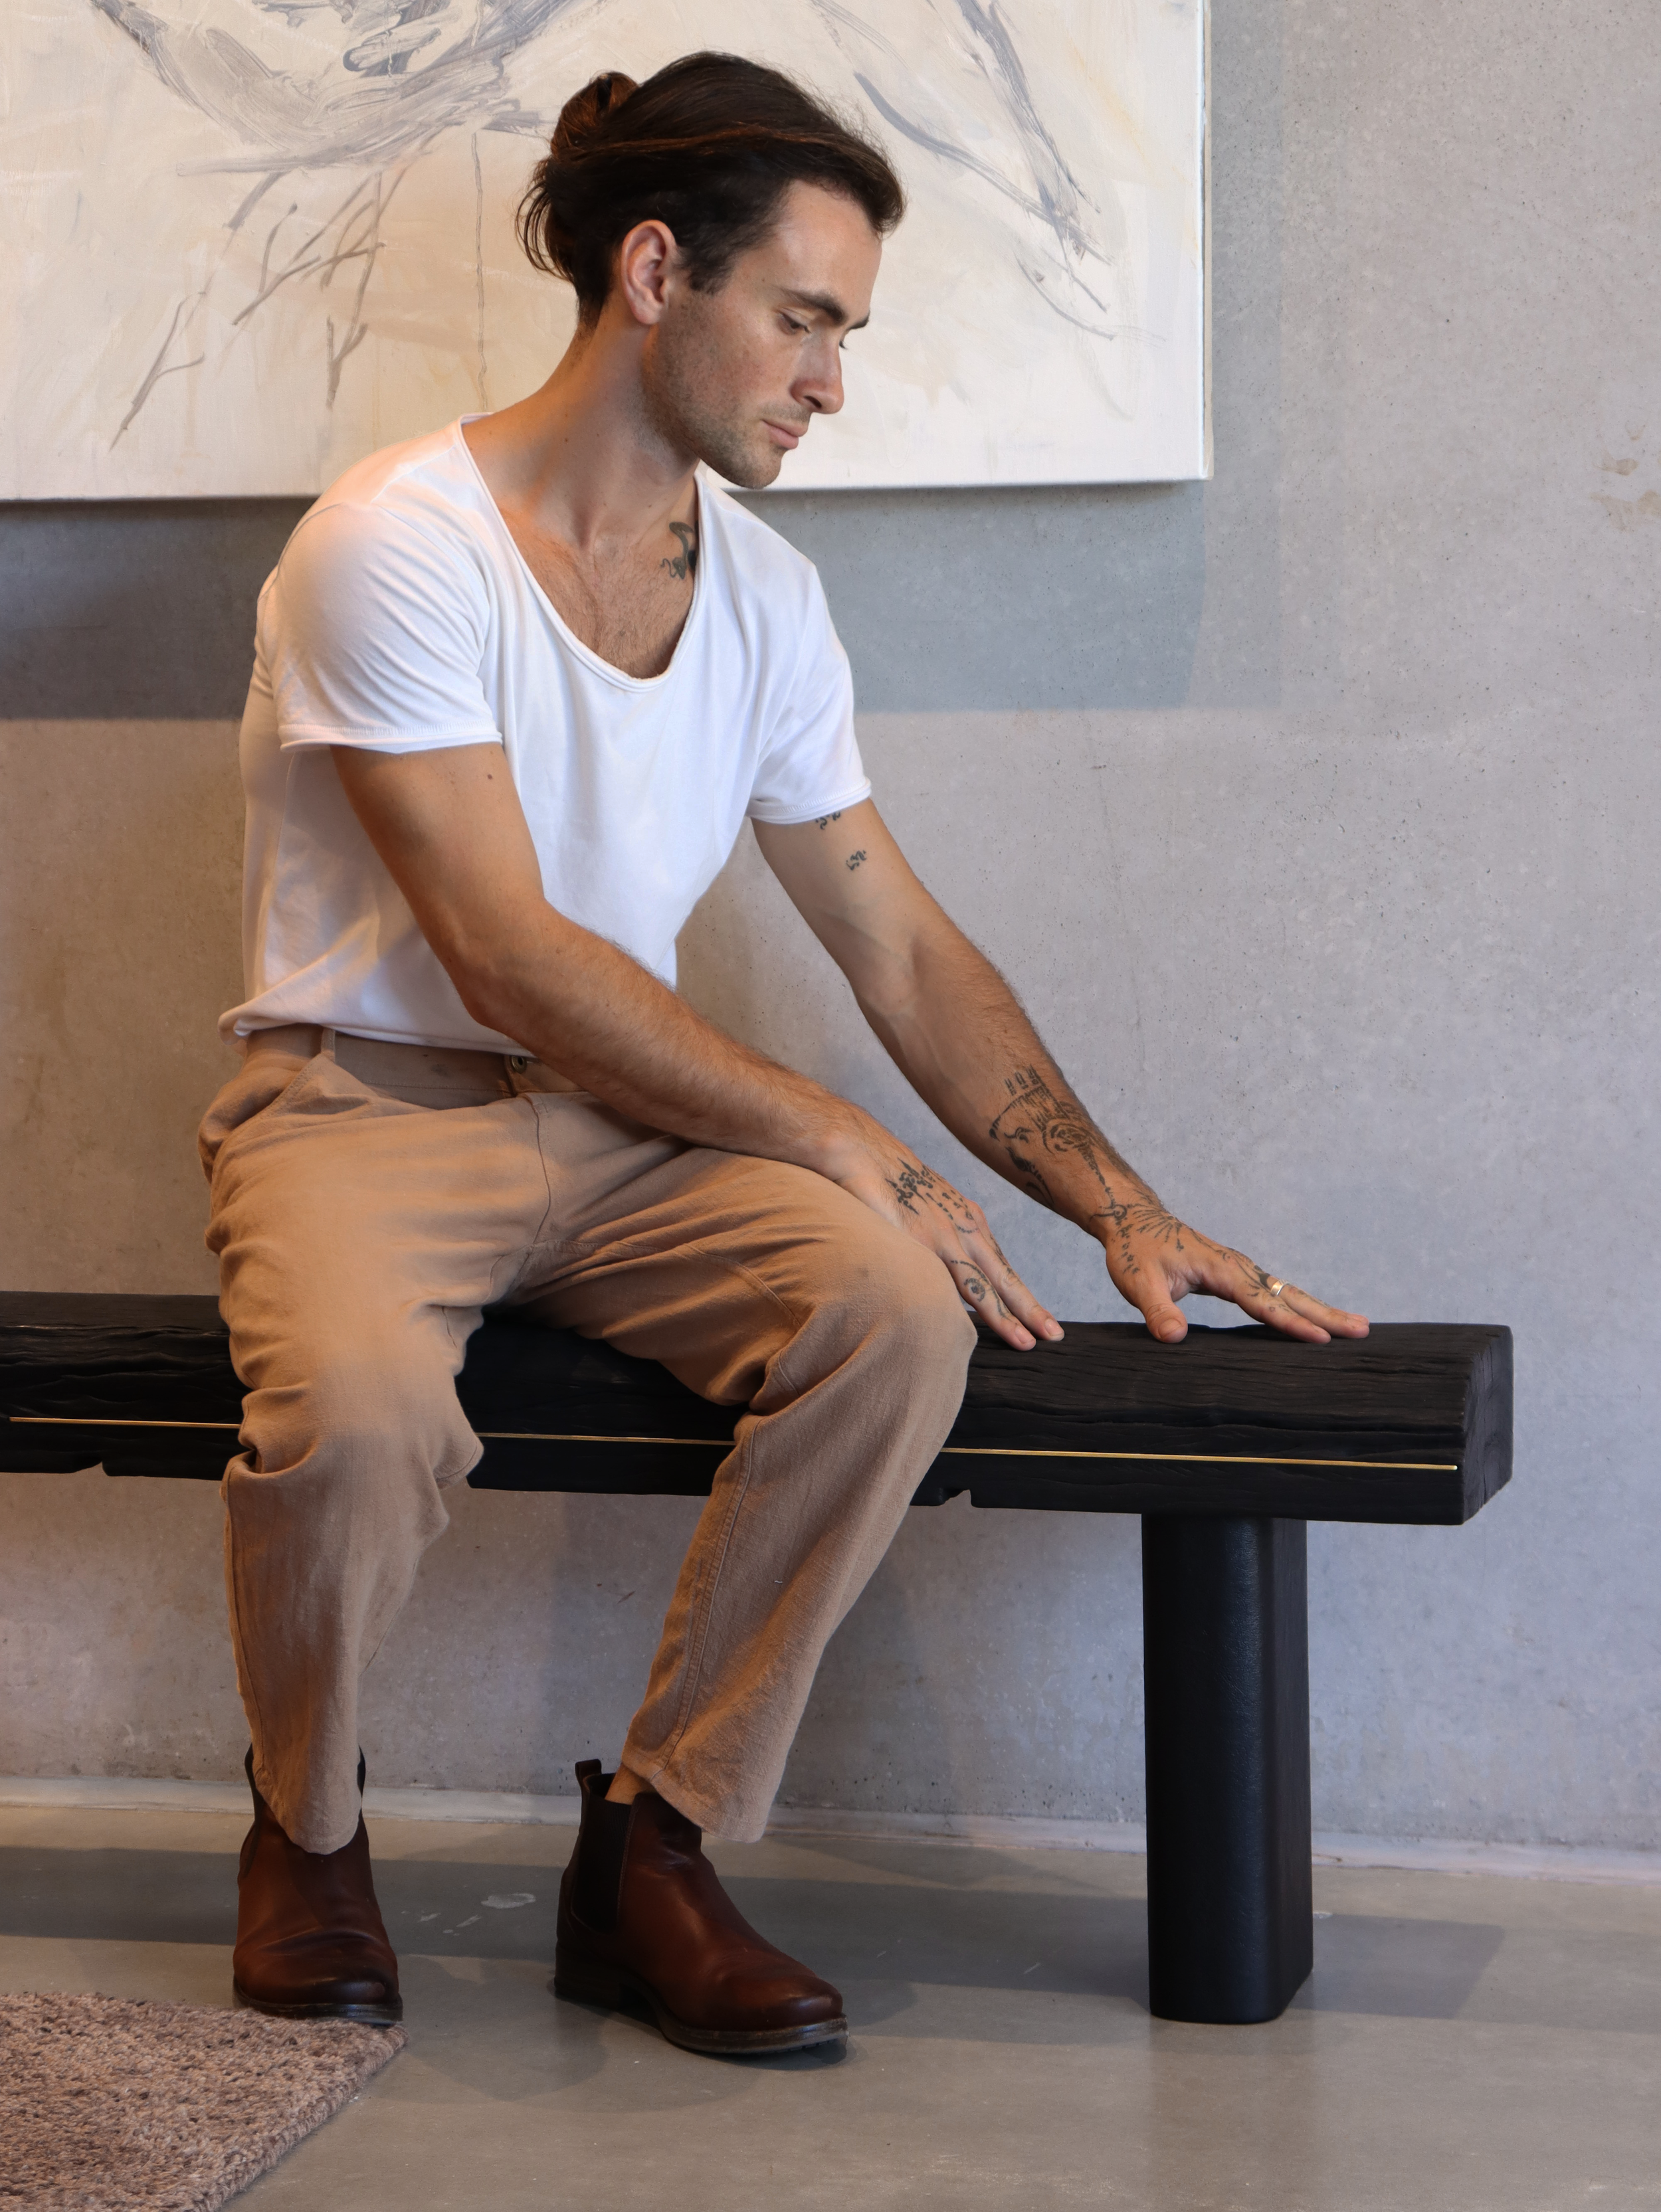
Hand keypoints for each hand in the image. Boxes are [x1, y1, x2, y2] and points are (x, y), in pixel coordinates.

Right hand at [829, 1120, 1063, 1350]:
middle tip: (1055, 1336)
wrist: (863, 1151)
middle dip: (1030, 1309)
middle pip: (1003, 1277)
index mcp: (969, 1220)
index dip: (1021, 1294)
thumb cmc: (890, 1179)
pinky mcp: (918, 1240)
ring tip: (1025, 1342)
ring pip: (980, 1285)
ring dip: (1004, 1316)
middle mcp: (964, 1228)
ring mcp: (943, 1235)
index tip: (1042, 1320)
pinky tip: (970, 1332)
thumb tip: (942, 1269)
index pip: (1000, 1265)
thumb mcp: (927, 1208)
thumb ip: (940, 1238)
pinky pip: (943, 1280)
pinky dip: (959, 1308)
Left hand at [1097, 1195, 1368, 1345]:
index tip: (1322, 1339)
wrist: (1135, 1222)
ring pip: (1287, 1293)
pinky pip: (1275, 1294)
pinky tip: (1315, 1321)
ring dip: (1321, 1309)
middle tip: (1363, 1330)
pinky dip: (1299, 1306)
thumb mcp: (1138, 1282)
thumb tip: (1174, 1337)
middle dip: (1326, 1313)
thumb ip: (1156, 1310)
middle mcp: (1239, 1268)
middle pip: (1289, 1294)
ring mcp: (1241, 1270)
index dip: (1291, 1323)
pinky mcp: (1236, 1276)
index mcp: (1221, 1270)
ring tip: (1358, 1326)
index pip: (1262, 1302)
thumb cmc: (1135, 1251)